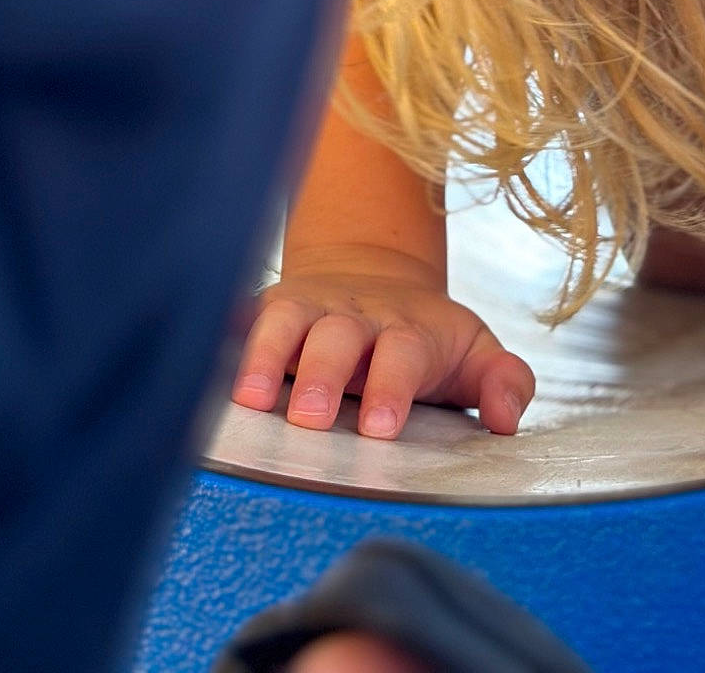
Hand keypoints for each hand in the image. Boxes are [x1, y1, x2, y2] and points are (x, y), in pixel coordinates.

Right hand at [230, 244, 535, 440]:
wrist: (373, 276)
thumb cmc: (426, 337)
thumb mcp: (476, 351)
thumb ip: (504, 382)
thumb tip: (509, 419)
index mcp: (407, 328)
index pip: (401, 353)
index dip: (390, 386)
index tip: (380, 428)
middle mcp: (352, 313)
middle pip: (336, 336)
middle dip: (322, 374)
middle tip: (311, 419)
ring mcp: (305, 306)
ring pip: (282, 320)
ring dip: (264, 355)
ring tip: (250, 400)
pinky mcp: (264, 308)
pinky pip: (236, 313)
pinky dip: (217, 330)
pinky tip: (194, 353)